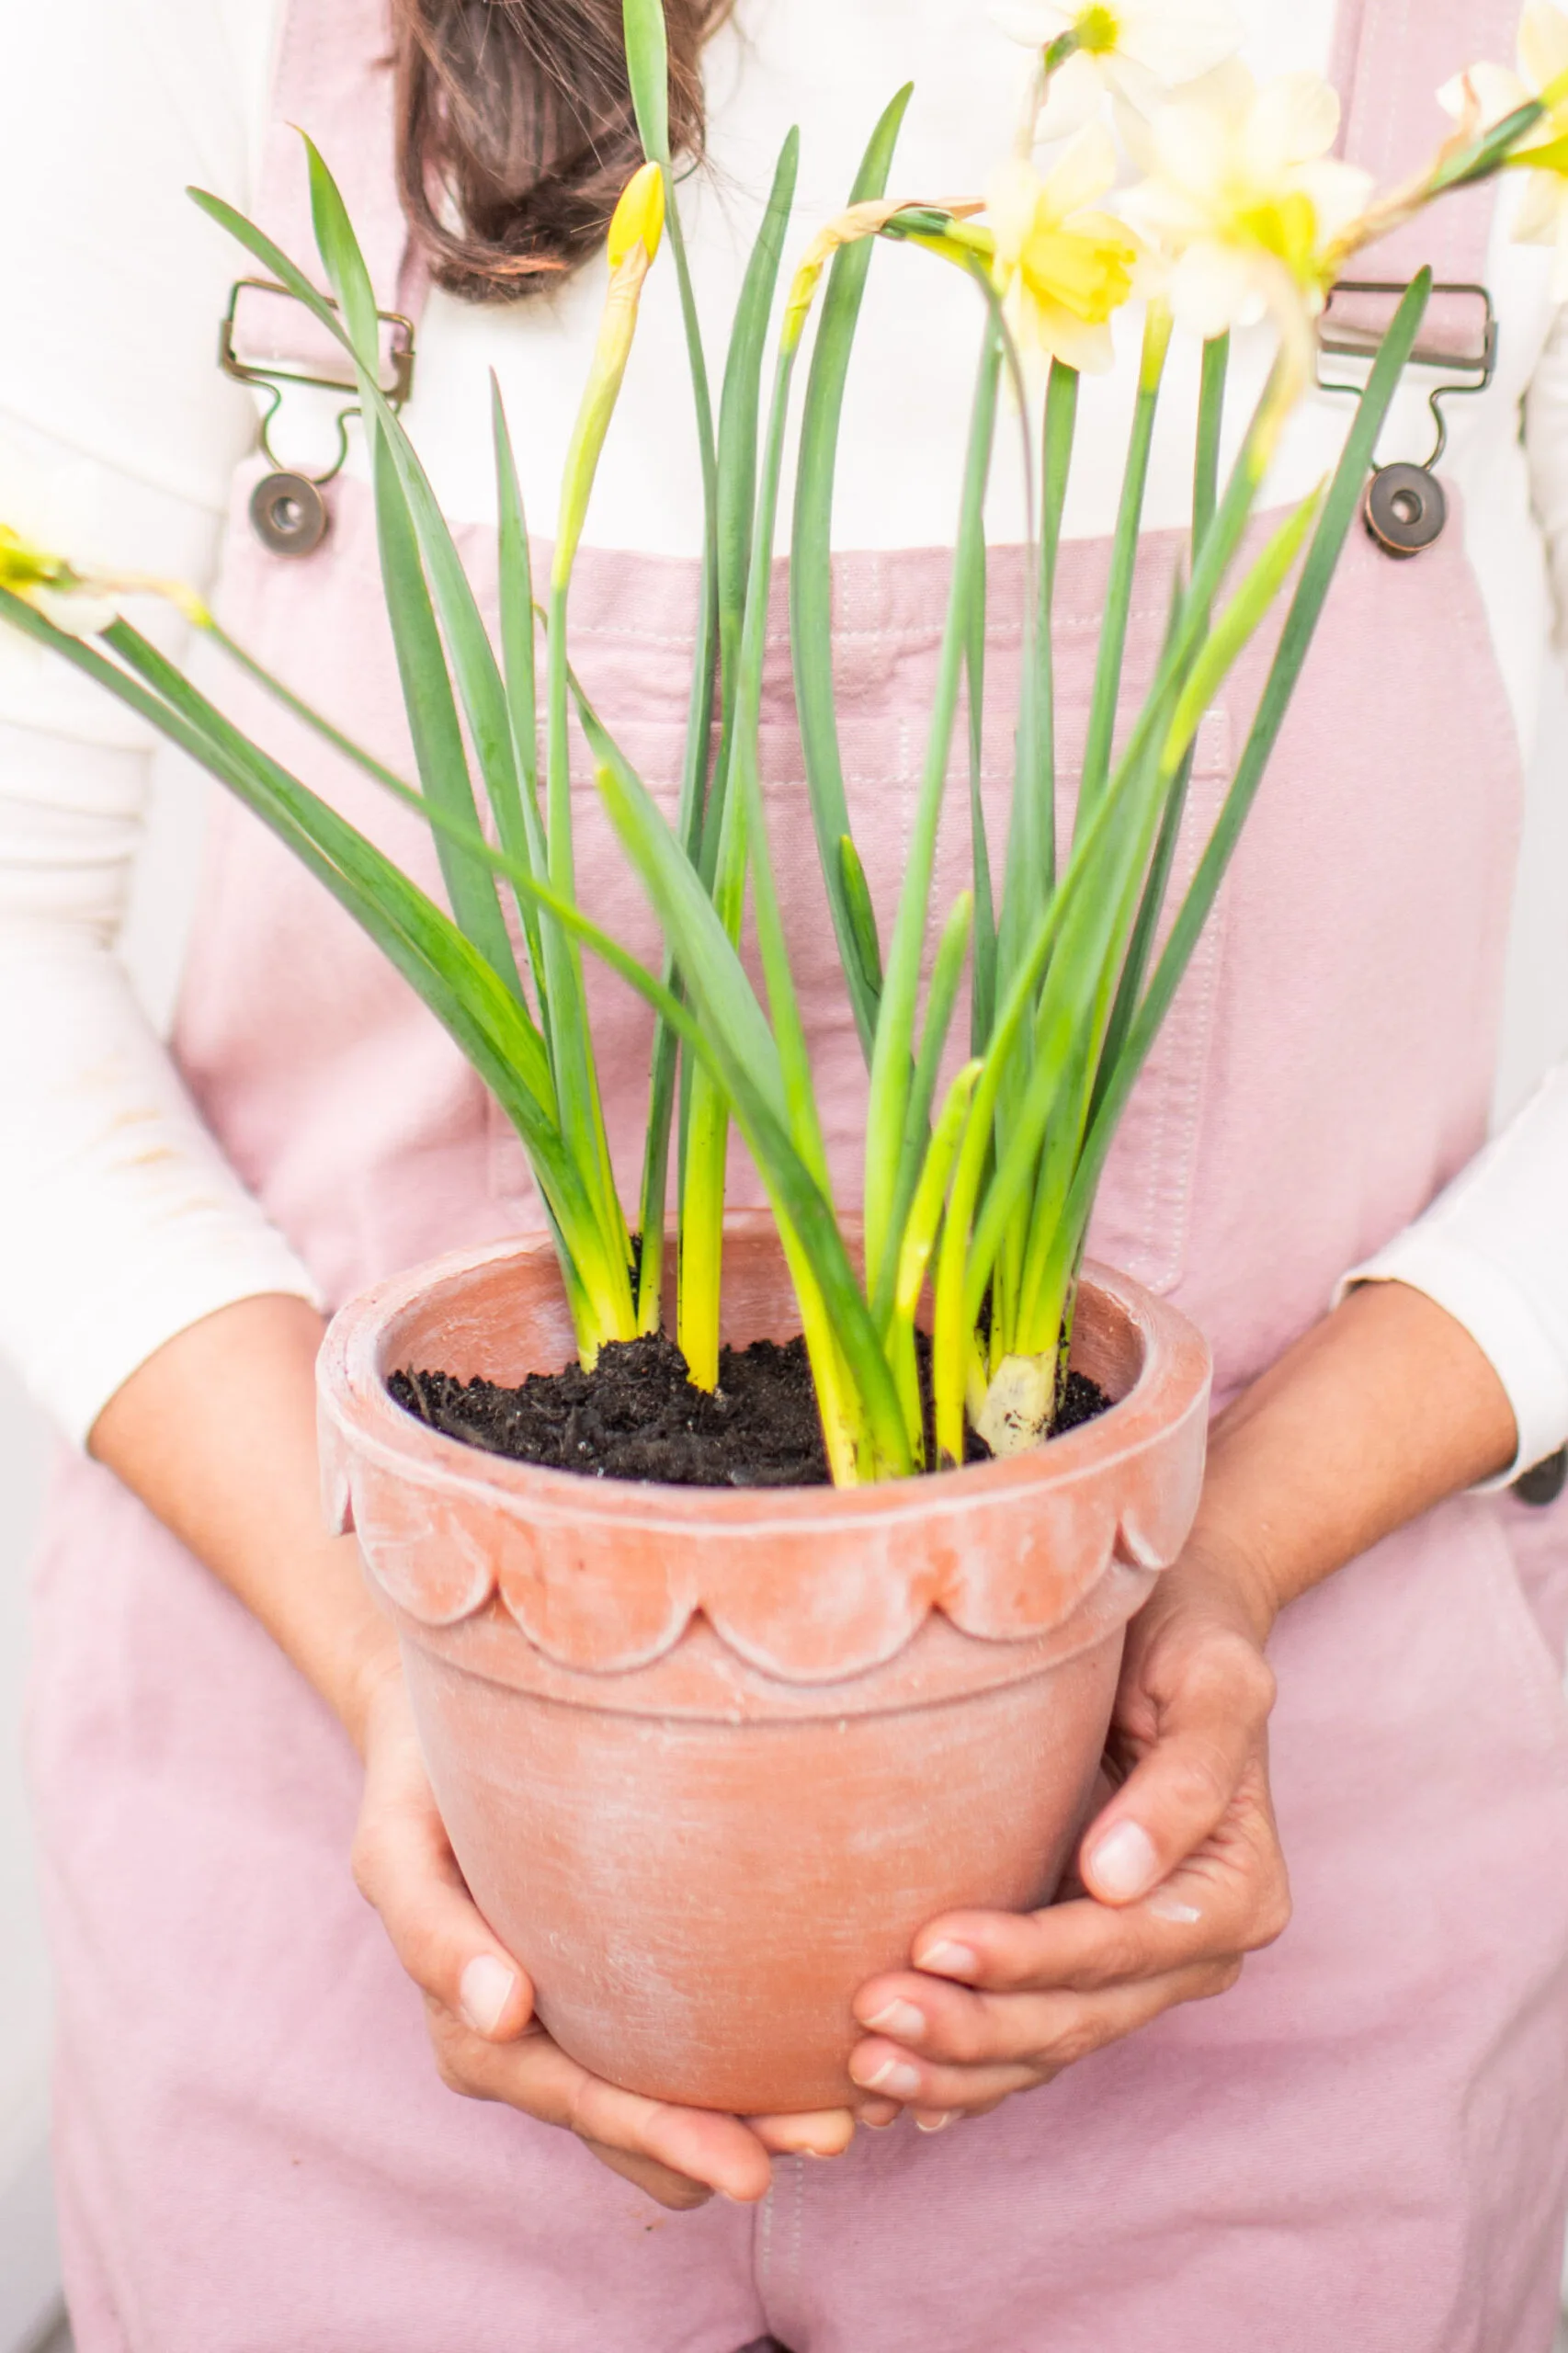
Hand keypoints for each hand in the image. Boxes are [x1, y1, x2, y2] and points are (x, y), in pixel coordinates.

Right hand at [351, 1666, 875, 2208]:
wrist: (440, 1738)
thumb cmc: (420, 1789)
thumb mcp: (397, 1851)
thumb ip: (433, 1934)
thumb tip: (502, 2014)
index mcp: (481, 2038)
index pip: (585, 2103)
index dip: (666, 2139)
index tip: (747, 2168)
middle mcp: (536, 2049)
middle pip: (642, 2125)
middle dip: (734, 2142)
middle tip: (832, 2139)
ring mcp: (581, 2024)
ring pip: (671, 2108)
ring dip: (755, 2119)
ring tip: (847, 2115)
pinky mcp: (620, 1986)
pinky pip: (683, 2050)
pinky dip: (746, 2070)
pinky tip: (821, 2057)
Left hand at [846, 1541, 1289, 2126]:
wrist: (1171, 1620)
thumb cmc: (1189, 1635)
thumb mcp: (1213, 1683)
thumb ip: (1185, 1778)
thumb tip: (1116, 1878)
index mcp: (1235, 1890)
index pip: (1117, 1944)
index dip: (1027, 1956)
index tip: (933, 1942)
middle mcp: (1193, 1947)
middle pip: (1078, 2015)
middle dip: (973, 2029)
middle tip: (870, 2016)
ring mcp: (1138, 1969)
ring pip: (1046, 2045)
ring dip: (956, 2071)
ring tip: (863, 2064)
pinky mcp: (1082, 1964)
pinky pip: (1028, 2038)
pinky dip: (965, 2073)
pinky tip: (894, 2097)